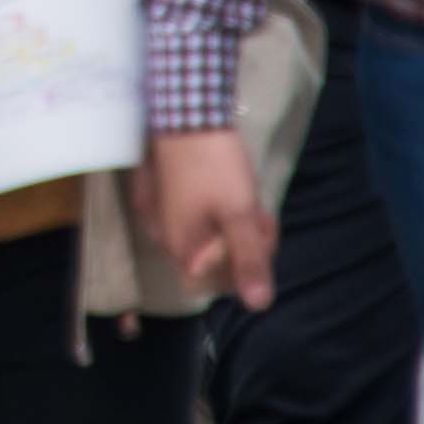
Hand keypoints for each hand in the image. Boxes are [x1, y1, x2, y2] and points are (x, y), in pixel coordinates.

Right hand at [131, 128, 275, 306]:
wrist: (187, 118)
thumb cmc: (215, 168)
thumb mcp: (240, 214)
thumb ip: (249, 260)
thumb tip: (258, 305)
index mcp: (184, 250)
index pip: (220, 285)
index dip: (245, 269)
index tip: (259, 237)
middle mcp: (168, 241)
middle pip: (215, 264)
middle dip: (244, 245)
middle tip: (258, 214)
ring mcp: (164, 220)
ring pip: (208, 241)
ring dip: (234, 228)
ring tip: (247, 201)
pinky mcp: (166, 200)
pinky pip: (198, 223)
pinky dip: (218, 215)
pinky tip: (229, 194)